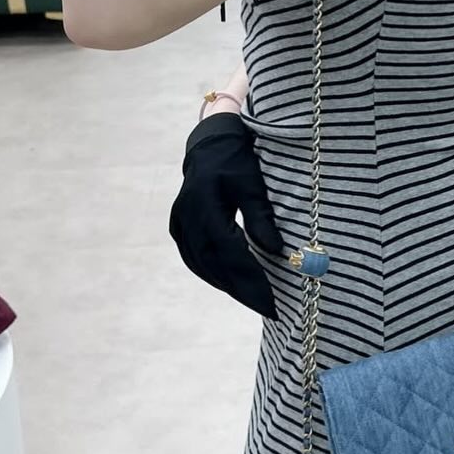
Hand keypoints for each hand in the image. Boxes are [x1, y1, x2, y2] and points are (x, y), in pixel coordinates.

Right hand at [168, 113, 285, 318]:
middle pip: (215, 264)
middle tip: (267, 308)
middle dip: (242, 288)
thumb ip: (261, 218)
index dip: (250, 278)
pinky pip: (194, 258)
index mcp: (206, 204)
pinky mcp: (178, 226)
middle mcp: (188, 217)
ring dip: (227, 284)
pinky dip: (212, 273)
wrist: (210, 145)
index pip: (230, 252)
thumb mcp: (253, 185)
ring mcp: (179, 223)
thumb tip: (276, 251)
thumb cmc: (237, 162)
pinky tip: (230, 283)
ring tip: (253, 300)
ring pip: (202, 264)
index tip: (271, 299)